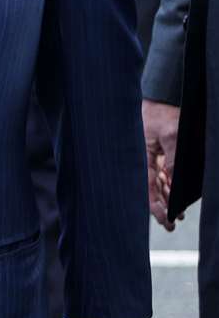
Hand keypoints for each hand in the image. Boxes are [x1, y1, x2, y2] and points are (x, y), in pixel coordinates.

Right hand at [141, 99, 179, 230]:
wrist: (156, 93)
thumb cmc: (160, 111)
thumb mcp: (171, 134)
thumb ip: (174, 160)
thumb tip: (175, 182)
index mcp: (139, 157)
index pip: (147, 189)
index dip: (156, 207)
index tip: (166, 221)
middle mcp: (141, 158)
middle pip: (151, 189)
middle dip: (162, 206)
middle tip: (172, 223)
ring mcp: (148, 154)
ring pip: (157, 182)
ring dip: (167, 196)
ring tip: (177, 211)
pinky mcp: (154, 150)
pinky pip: (160, 171)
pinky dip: (167, 183)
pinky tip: (174, 191)